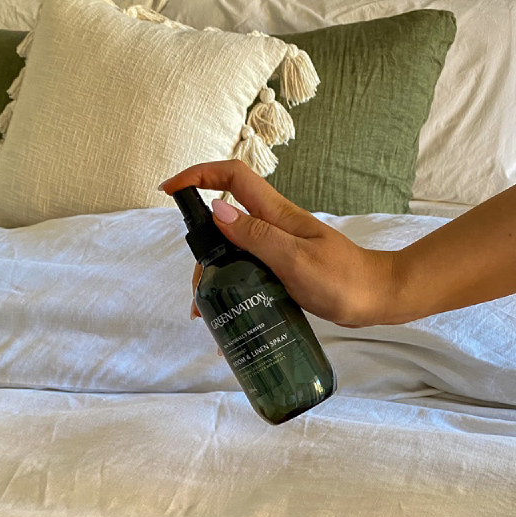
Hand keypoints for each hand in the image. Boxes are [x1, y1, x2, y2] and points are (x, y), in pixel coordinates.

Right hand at [161, 160, 396, 327]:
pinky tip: (227, 309)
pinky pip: (246, 266)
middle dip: (201, 248)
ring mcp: (275, 246)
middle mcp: (271, 225)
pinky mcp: (280, 266)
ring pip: (231, 248)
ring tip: (206, 312)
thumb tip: (216, 210)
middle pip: (223, 219)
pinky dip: (231, 284)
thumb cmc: (342, 279)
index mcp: (275, 214)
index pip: (232, 177)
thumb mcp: (295, 259)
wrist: (376, 298)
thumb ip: (257, 235)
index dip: (198, 175)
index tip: (171, 190)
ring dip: (213, 273)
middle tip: (196, 290)